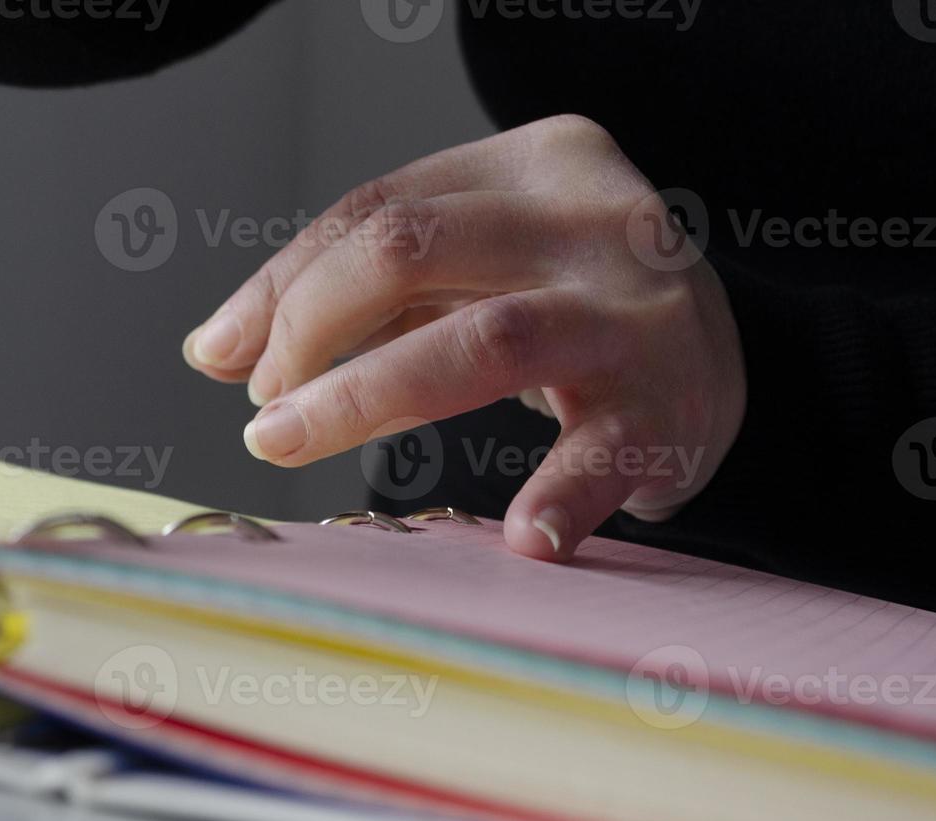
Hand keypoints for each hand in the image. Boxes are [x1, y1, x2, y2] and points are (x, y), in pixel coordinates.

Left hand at [183, 115, 745, 560]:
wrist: (722, 360)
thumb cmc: (567, 306)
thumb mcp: (468, 271)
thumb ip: (354, 297)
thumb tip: (213, 348)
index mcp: (529, 164)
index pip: (373, 210)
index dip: (282, 286)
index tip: (222, 357)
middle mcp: (586, 218)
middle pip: (409, 252)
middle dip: (307, 331)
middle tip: (264, 413)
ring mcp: (635, 309)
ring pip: (484, 339)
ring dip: (368, 396)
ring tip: (288, 441)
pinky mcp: (675, 403)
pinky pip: (606, 450)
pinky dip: (561, 495)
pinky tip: (524, 540)